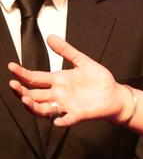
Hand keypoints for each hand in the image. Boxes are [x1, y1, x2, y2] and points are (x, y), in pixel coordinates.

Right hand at [8, 35, 129, 126]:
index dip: (22, 73)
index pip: (34, 78)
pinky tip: (57, 120)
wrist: (115, 94)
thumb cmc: (99, 80)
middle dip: (21, 91)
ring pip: (43, 109)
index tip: (11, 67)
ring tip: (26, 100)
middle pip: (34, 95)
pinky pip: (68, 118)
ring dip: (34, 106)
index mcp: (58, 80)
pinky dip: (62, 120)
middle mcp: (59, 94)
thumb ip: (66, 50)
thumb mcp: (82, 61)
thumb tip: (51, 37)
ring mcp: (67, 105)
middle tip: (14, 84)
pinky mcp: (79, 114)